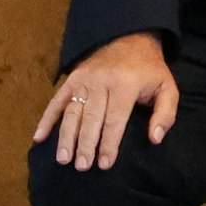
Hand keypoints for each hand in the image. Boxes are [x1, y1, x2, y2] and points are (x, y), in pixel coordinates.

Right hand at [32, 32, 177, 169]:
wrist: (130, 39)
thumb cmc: (149, 70)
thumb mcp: (167, 87)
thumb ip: (165, 113)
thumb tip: (155, 138)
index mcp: (126, 85)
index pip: (115, 120)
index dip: (109, 143)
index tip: (105, 164)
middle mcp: (102, 82)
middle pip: (91, 119)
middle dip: (85, 144)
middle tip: (81, 166)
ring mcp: (84, 80)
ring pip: (72, 113)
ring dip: (66, 137)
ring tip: (63, 158)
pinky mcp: (72, 79)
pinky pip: (56, 101)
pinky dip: (47, 119)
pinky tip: (39, 137)